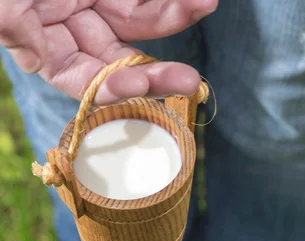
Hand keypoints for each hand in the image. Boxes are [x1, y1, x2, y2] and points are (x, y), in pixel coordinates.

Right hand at [0, 0, 216, 102]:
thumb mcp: (1, 3)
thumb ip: (12, 25)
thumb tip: (35, 60)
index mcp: (50, 50)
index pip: (85, 81)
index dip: (112, 88)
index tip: (139, 87)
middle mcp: (77, 32)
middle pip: (123, 59)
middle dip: (157, 72)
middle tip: (189, 80)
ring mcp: (96, 6)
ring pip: (141, 18)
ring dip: (174, 16)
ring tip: (204, 5)